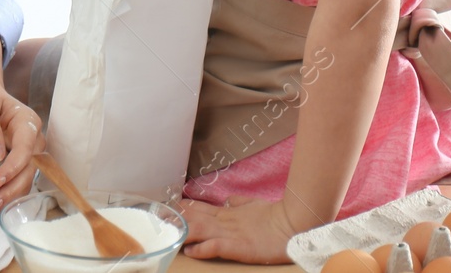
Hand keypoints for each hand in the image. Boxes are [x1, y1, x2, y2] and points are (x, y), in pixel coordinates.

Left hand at [0, 79, 43, 219]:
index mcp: (28, 122)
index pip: (25, 149)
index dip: (12, 168)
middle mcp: (33, 139)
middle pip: (29, 168)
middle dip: (11, 188)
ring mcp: (28, 152)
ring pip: (25, 178)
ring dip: (10, 196)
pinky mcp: (19, 162)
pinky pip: (17, 180)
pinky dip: (7, 193)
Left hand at [177, 195, 299, 263]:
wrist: (292, 223)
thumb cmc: (274, 215)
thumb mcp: (253, 205)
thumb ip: (239, 203)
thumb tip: (228, 200)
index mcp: (228, 212)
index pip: (199, 208)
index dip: (182, 208)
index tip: (167, 206)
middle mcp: (224, 221)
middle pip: (194, 218)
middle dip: (176, 220)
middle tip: (158, 220)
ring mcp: (230, 233)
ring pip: (200, 230)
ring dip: (183, 232)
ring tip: (168, 234)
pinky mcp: (237, 247)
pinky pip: (215, 247)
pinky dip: (201, 248)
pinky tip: (190, 250)